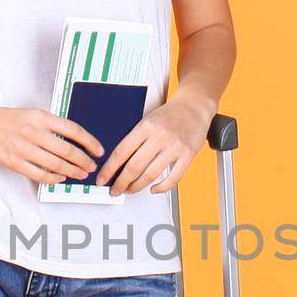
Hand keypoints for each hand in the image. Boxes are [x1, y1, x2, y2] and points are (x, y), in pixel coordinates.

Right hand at [0, 104, 104, 186]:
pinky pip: (39, 174)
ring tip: (80, 174)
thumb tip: (76, 141)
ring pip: (56, 165)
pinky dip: (53, 178)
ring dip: (72, 171)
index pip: (74, 131)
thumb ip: (52, 125)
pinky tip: (60, 178)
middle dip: (84, 161)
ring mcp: (22, 148)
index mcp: (41, 117)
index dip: (90, 142)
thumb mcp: (33, 114)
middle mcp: (33, 132)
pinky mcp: (13, 162)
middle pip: (67, 151)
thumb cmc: (9, 120)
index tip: (98, 150)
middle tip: (91, 166)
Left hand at [96, 91, 213, 196]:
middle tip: (115, 190)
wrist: (194, 106)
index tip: (102, 179)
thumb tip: (118, 163)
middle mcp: (159, 137)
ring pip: (151, 174)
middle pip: (134, 167)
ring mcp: (174, 146)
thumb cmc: (169, 115)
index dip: (109, 169)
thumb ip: (135, 139)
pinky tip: (153, 189)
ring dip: (137, 187)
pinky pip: (173, 178)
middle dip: (121, 183)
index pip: (121, 152)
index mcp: (145, 127)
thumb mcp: (147, 120)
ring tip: (130, 190)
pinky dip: (161, 187)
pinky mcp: (188, 154)